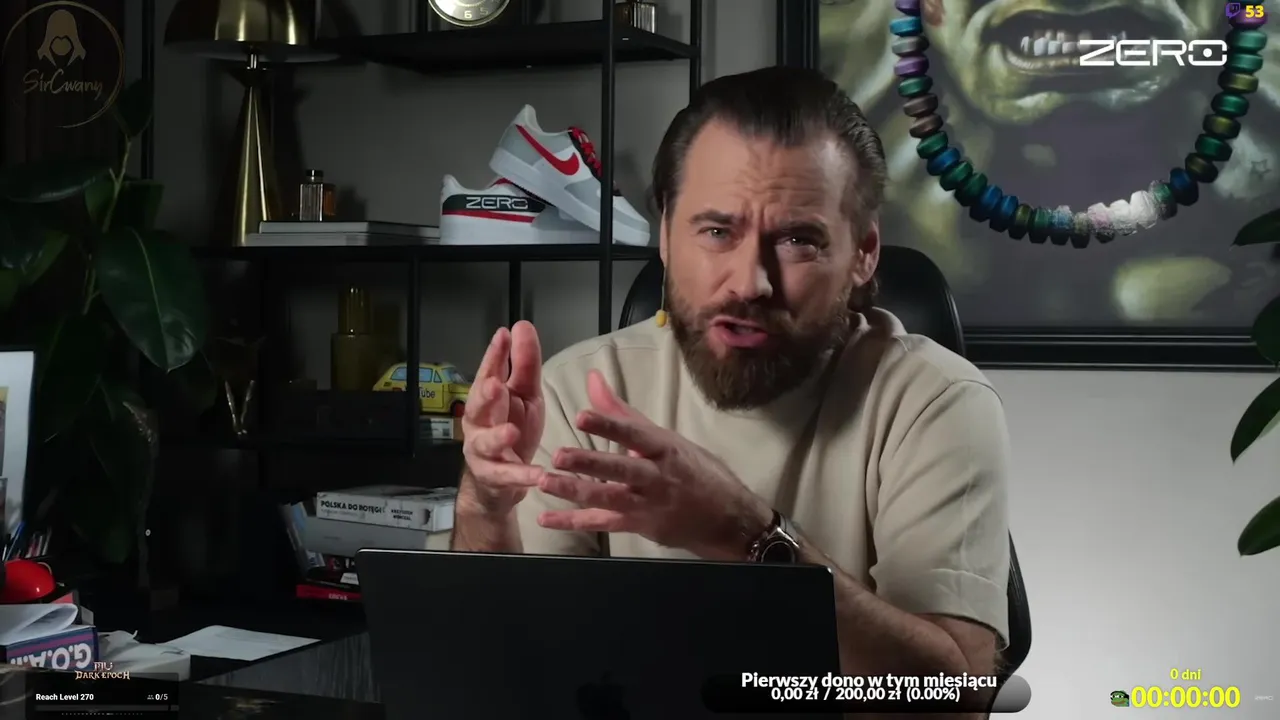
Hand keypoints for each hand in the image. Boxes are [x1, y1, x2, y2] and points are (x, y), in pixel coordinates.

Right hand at [460, 321, 545, 514]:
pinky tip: (538, 476)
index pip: (489, 372)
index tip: (503, 336)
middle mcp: (479, 422)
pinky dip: (522, 476)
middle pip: (477, 406)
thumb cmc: (513, 430)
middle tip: (496, 384)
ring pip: (485, 443)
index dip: (494, 355)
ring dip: (497, 437)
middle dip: (485, 395)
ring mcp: (483, 450)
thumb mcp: (526, 395)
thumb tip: (521, 325)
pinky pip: (507, 476)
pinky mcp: (494, 477)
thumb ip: (524, 364)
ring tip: (511, 432)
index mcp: (488, 398)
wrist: (501, 482)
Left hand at [535, 370, 772, 559]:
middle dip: (589, 464)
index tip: (582, 416)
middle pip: (620, 470)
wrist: (728, 519)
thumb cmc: (696, 472)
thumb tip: (593, 380)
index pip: (635, 434)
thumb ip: (624, 414)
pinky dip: (574, 522)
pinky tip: (546, 518)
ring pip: (608, 499)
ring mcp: (647, 506)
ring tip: (544, 482)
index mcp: (665, 449)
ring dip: (574, 492)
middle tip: (558, 457)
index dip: (609, 425)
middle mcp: (656, 478)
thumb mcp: (667, 439)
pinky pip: (603, 524)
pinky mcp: (640, 527)